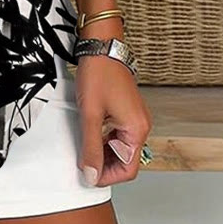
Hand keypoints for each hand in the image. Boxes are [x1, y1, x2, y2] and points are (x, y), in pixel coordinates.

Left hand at [75, 52, 151, 186]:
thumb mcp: (90, 114)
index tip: (87, 175)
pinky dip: (104, 139)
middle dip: (104, 165)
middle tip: (82, 162)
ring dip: (103, 152)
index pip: (128, 169)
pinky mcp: (127, 110)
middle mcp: (140, 125)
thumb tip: (91, 173)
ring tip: (83, 147)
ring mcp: (134, 117)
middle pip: (125, 160)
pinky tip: (89, 134)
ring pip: (120, 147)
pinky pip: (118, 134)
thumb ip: (91, 147)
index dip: (106, 176)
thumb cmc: (98, 74)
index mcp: (136, 129)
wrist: (101, 46)